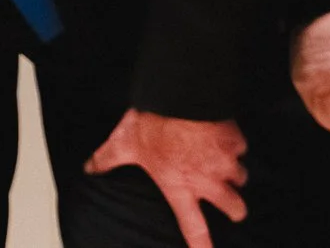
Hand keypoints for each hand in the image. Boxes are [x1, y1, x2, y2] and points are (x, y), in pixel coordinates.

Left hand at [85, 110, 246, 247]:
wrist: (176, 97)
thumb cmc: (150, 123)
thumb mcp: (123, 143)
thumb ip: (107, 159)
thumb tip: (89, 169)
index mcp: (179, 185)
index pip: (194, 225)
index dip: (202, 244)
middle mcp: (206, 179)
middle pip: (235, 208)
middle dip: (233, 206)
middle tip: (226, 199)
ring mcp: (224, 161)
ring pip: (241, 177)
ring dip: (232, 171)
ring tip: (218, 161)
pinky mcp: (234, 142)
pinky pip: (240, 148)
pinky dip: (232, 144)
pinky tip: (219, 135)